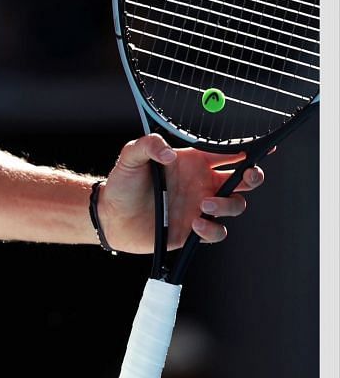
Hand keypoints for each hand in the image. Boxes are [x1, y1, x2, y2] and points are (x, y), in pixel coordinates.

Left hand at [97, 134, 264, 252]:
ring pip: (235, 204)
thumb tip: (169, 152)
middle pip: (243, 179)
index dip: (248, 149)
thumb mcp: (130, 157)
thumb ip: (147, 145)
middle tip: (248, 175)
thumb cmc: (122, 184)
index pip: (228, 153)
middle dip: (253, 176)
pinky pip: (217, 232)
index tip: (265, 146)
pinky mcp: (195, 229)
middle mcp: (202, 183)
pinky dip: (212, 229)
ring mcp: (201, 207)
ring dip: (227, 204)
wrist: (111, 216)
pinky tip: (195, 223)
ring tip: (203, 204)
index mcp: (193, 162)